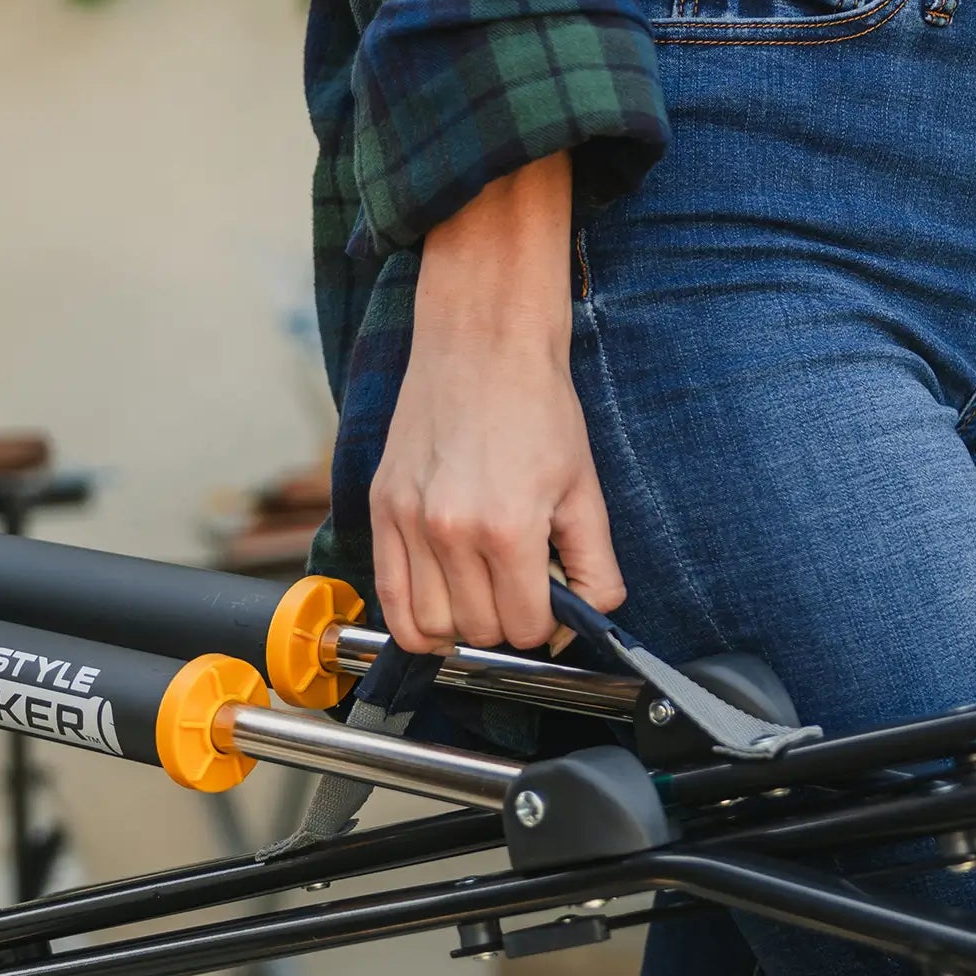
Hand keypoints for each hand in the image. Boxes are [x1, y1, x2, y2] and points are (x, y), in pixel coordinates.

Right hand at [370, 153, 623, 653]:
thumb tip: (594, 614)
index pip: (526, 629)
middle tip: (522, 592)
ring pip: (430, 628)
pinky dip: (413, 618)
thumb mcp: (584, 487)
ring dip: (460, 626)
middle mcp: (450, 532)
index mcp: (508, 528)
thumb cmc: (537, 406)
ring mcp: (407, 521)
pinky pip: (386, 597)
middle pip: (479, 633)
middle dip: (507, 624)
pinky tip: (440, 603)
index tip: (553, 607)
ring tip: (482, 594)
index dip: (548, 627)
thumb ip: (595, 562)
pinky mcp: (380, 508)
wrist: (483, 342)